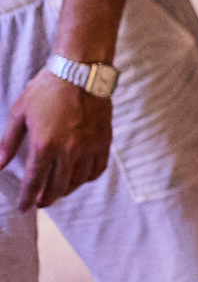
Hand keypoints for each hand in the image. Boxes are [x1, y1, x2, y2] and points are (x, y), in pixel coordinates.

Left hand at [0, 71, 112, 211]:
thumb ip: (7, 142)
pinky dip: (86, 178)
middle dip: (46, 199)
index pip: (34, 181)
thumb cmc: (46, 89)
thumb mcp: (19, 113)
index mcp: (44, 143)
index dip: (27, 198)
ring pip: (77, 181)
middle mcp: (69, 149)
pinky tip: (79, 176)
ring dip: (65, 190)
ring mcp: (89, 146)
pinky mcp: (104, 140)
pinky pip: (97, 169)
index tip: (23, 209)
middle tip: (39, 202)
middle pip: (57, 187)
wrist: (81, 72)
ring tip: (58, 191)